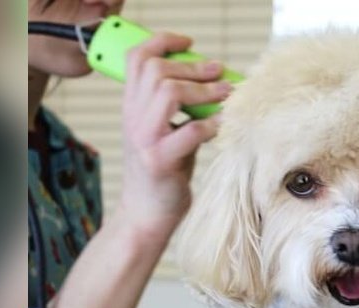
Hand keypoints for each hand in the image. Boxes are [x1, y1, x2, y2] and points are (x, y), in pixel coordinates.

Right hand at [118, 32, 230, 238]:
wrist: (145, 214)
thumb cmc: (162, 173)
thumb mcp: (162, 133)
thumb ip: (176, 109)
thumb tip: (212, 83)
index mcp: (131, 108)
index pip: (137, 59)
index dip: (162, 42)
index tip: (189, 43)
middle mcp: (133, 118)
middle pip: (157, 71)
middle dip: (193, 67)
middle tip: (219, 72)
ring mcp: (144, 139)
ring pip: (169, 92)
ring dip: (204, 90)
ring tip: (226, 93)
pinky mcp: (161, 161)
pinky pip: (191, 131)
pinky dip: (213, 124)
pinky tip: (226, 125)